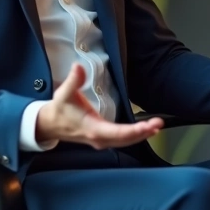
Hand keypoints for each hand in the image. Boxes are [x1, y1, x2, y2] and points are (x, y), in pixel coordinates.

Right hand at [35, 64, 162, 148]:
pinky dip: (135, 136)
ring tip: (157, 126)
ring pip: (125, 142)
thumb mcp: (64, 93)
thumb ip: (73, 80)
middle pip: (125, 139)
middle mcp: (99, 138)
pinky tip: (146, 130)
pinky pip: (122, 140)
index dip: (133, 131)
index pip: (116, 133)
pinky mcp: (103, 139)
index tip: (147, 125)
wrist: (50, 124)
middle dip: (143, 132)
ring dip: (141, 134)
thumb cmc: (60, 109)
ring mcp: (101, 141)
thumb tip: (78, 67)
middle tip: (158, 123)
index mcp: (92, 128)